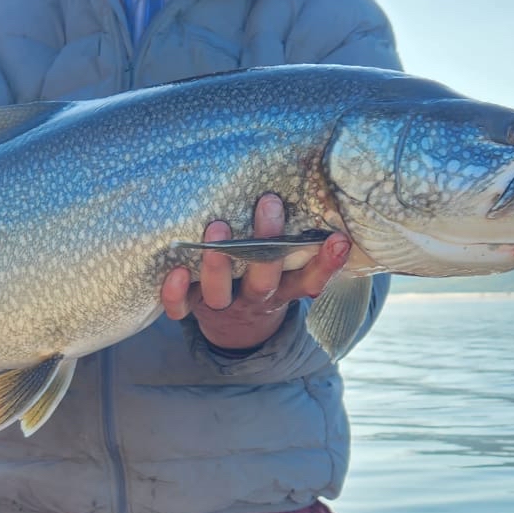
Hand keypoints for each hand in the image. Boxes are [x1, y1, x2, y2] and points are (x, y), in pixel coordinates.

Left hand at [160, 194, 351, 349]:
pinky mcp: (192, 309)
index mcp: (283, 289)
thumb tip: (315, 186)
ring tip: (217, 226)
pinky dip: (175, 293)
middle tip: (269, 203)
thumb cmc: (263, 277)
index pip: (309, 280)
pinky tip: (175, 269)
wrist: (234, 326)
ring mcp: (222, 305)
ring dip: (218, 264)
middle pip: (264, 280)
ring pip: (219, 293)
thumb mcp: (286, 268)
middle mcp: (254, 298)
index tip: (338, 239)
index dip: (325, 264)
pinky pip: (180, 308)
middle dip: (267, 243)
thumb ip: (296, 241)